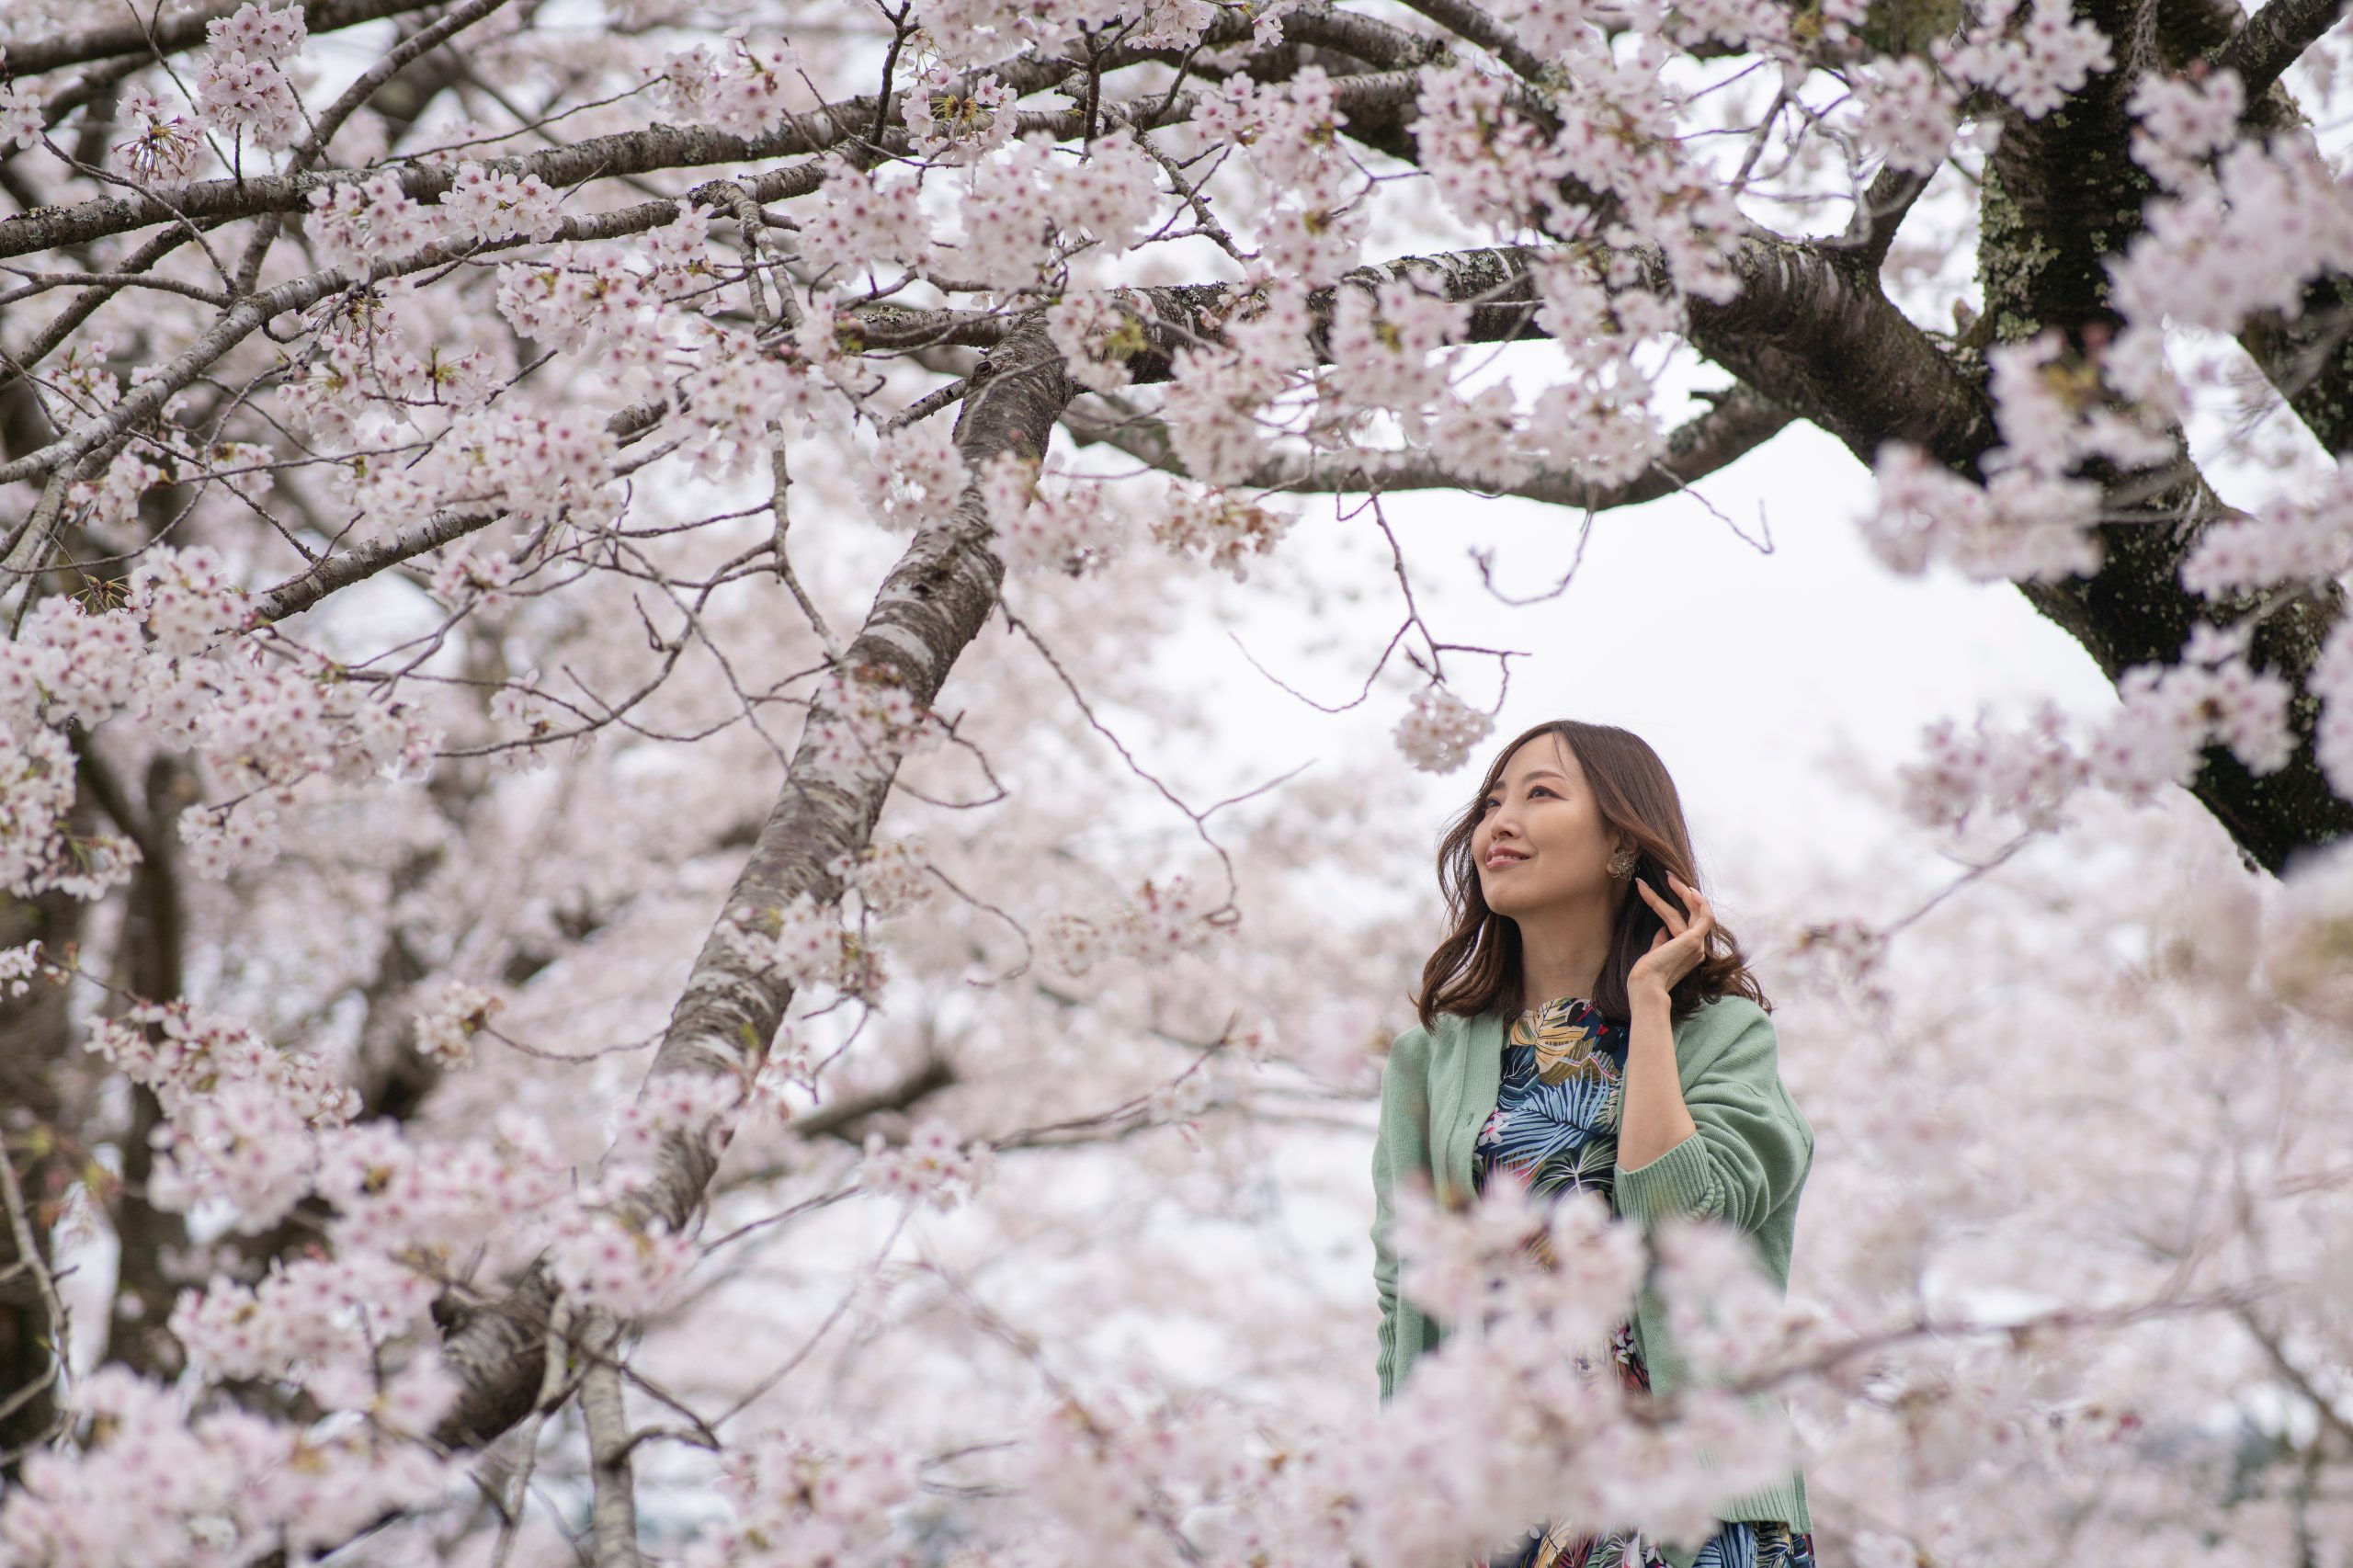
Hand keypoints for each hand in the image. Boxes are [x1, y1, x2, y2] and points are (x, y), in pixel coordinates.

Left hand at [1626, 870, 1712, 1001]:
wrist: (1645, 986)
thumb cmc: (1646, 974)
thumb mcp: (1656, 953)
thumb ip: (1661, 942)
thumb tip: (1663, 929)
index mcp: (1689, 953)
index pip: (1688, 922)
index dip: (1679, 905)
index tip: (1666, 889)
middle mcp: (1697, 949)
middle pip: (1694, 914)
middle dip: (1683, 893)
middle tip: (1668, 876)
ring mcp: (1697, 945)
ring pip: (1695, 911)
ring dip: (1683, 891)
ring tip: (1668, 876)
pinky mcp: (1693, 940)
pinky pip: (1703, 916)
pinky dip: (1698, 901)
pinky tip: (1686, 888)